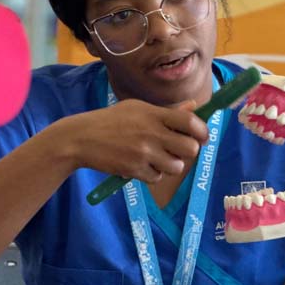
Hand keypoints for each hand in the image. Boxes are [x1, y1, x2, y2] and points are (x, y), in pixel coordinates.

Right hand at [64, 99, 208, 183]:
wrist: (82, 138)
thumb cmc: (111, 121)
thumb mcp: (138, 108)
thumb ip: (167, 111)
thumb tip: (195, 106)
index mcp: (154, 114)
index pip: (191, 122)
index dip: (202, 131)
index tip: (201, 136)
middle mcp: (151, 133)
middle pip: (190, 148)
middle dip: (188, 151)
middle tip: (178, 149)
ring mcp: (143, 153)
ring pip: (176, 167)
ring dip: (170, 165)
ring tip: (156, 158)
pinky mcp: (134, 169)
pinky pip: (157, 177)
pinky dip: (153, 174)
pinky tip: (141, 164)